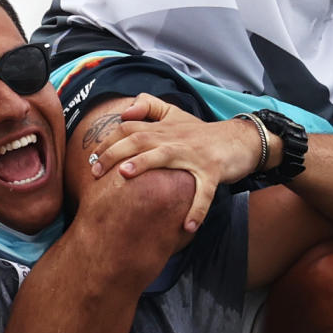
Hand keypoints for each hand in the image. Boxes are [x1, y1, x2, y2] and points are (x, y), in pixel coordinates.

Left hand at [89, 93, 264, 232]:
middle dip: (116, 152)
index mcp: (165, 129)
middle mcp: (177, 139)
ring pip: (167, 155)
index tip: (91, 159)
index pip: (131, 128)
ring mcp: (196, 155)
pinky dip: (197, 208)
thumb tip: (124, 112)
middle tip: (96, 171)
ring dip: (147, 163)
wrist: (241, 139)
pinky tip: (187, 226)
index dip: (109, 141)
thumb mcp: (177, 115)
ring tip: (126, 175)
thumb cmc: (203, 133)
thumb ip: (150, 107)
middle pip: (141, 138)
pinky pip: (205, 191)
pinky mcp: (214, 170)